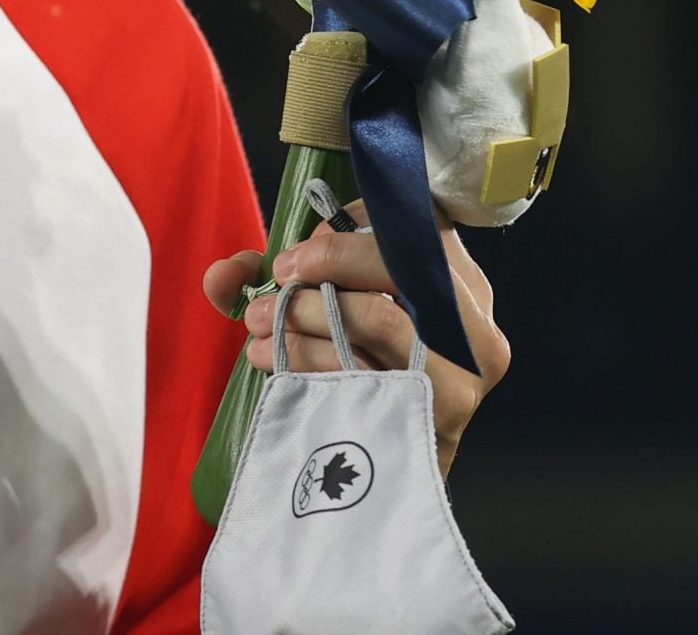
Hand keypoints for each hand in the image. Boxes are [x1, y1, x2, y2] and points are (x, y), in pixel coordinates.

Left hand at [202, 200, 510, 475]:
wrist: (381, 471)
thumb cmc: (352, 366)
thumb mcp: (323, 303)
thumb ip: (272, 276)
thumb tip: (222, 276)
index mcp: (457, 281)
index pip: (414, 227)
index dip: (348, 235)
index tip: (296, 255)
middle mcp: (475, 326)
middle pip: (401, 268)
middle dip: (325, 268)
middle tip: (277, 284)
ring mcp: (463, 376)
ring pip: (379, 318)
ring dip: (305, 316)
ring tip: (260, 326)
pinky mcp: (439, 419)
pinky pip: (367, 375)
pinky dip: (310, 360)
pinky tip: (274, 360)